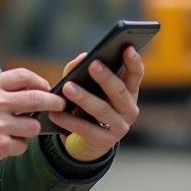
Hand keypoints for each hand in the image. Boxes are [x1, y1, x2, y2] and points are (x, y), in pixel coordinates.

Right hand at [0, 68, 66, 170]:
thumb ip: (0, 89)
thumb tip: (30, 89)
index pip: (24, 76)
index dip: (40, 81)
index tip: (46, 88)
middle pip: (38, 98)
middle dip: (54, 102)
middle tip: (59, 105)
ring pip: (33, 126)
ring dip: (30, 129)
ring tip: (18, 130)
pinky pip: (22, 145)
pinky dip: (18, 146)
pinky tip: (5, 143)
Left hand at [47, 47, 142, 161]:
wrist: (87, 143)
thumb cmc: (88, 108)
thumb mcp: (87, 88)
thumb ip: (81, 71)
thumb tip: (82, 57)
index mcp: (128, 93)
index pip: (135, 75)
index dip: (133, 61)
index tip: (127, 48)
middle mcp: (129, 109)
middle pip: (119, 91)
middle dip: (105, 77)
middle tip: (92, 64)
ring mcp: (120, 127)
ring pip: (102, 109)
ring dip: (83, 97)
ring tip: (67, 88)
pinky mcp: (105, 141)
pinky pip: (86, 129)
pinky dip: (69, 120)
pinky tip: (55, 113)